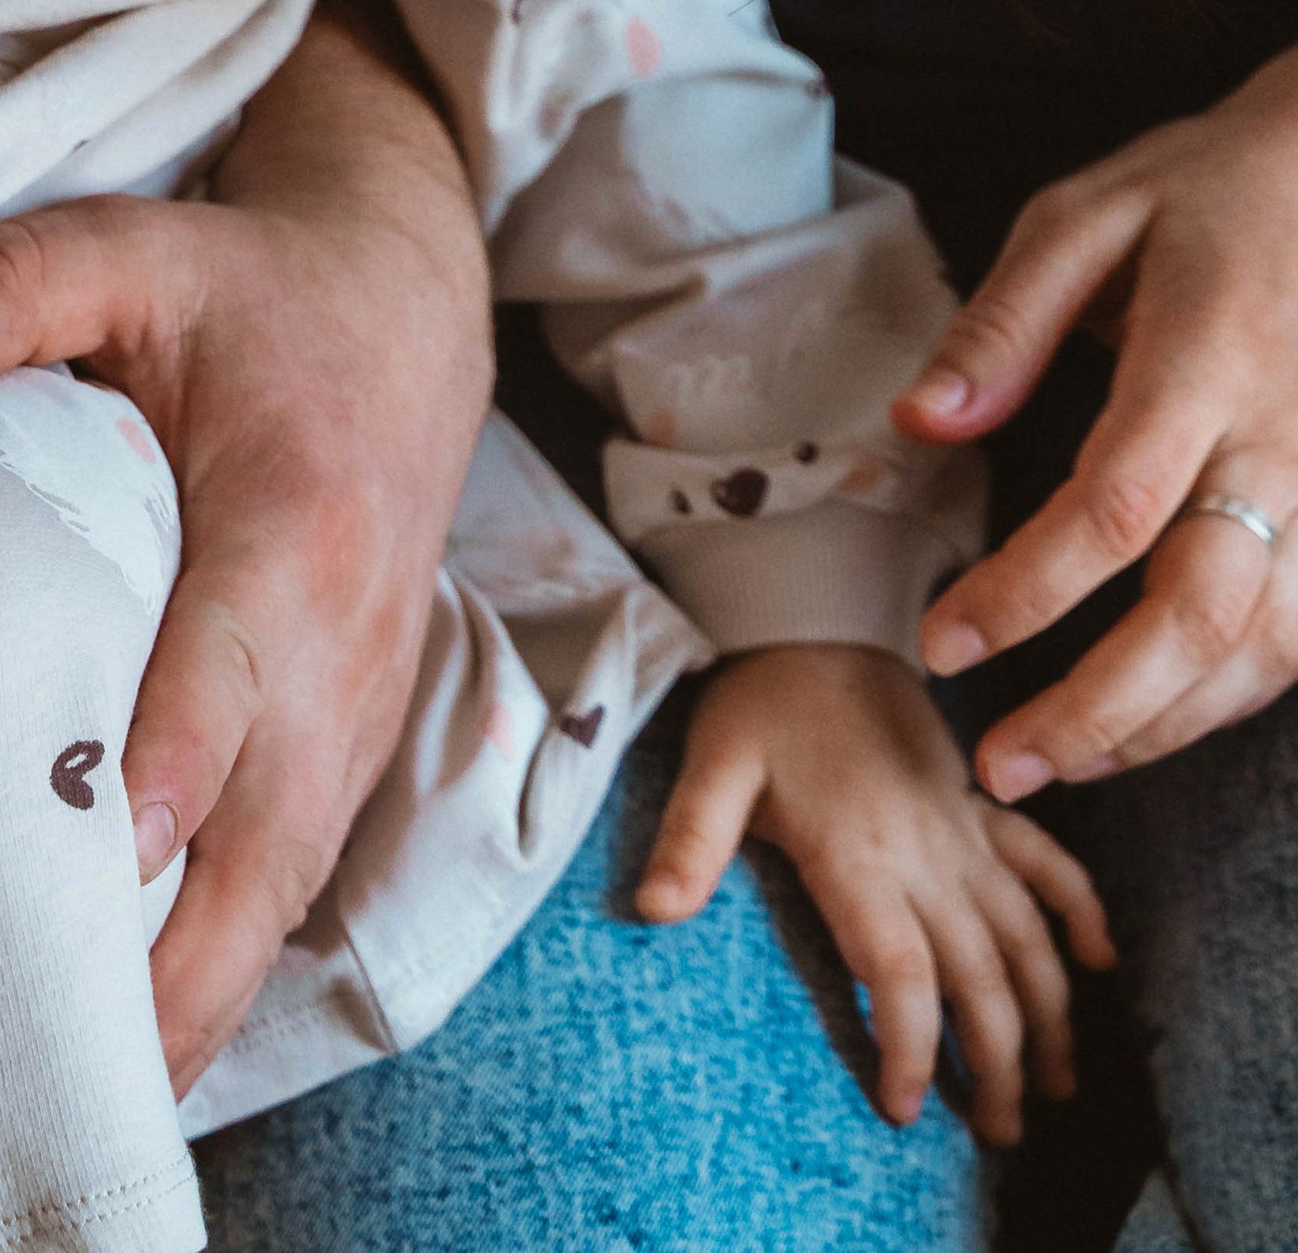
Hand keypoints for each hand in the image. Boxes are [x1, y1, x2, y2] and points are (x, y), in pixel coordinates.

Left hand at [0, 0, 491, 1095]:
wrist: (402, 309)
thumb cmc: (250, 294)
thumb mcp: (136, 249)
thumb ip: (20, 281)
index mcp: (291, 528)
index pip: (232, 677)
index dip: (170, 777)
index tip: (97, 863)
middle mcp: (344, 646)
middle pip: (268, 842)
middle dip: (170, 965)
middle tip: (53, 1063)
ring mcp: (360, 710)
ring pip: (284, 892)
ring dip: (193, 999)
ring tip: (75, 1102)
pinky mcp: (350, 745)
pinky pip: (290, 881)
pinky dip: (221, 965)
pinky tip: (133, 1041)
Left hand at [635, 645, 1110, 1143]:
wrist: (815, 617)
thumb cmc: (758, 699)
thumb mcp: (712, 762)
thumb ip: (690, 839)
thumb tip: (653, 911)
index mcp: (859, 852)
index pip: (900, 971)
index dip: (908, 1043)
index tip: (903, 1108)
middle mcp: (926, 850)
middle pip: (979, 974)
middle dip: (995, 1061)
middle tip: (998, 1135)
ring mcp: (963, 830)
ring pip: (1026, 935)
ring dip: (1049, 1011)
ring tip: (1057, 1087)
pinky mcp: (981, 808)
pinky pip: (1047, 862)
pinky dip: (1079, 909)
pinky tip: (1099, 961)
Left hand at [893, 42, 1297, 798]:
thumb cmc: (1198, 191)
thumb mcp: (1083, 216)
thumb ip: (1002, 323)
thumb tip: (921, 423)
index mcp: (1204, 359)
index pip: (1113, 507)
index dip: (1026, 593)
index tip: (942, 641)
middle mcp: (1280, 443)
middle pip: (1202, 612)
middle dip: (1099, 710)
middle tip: (1000, 766)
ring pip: (1263, 650)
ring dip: (1161, 727)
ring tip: (1060, 765)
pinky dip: (1227, 699)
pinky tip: (1155, 722)